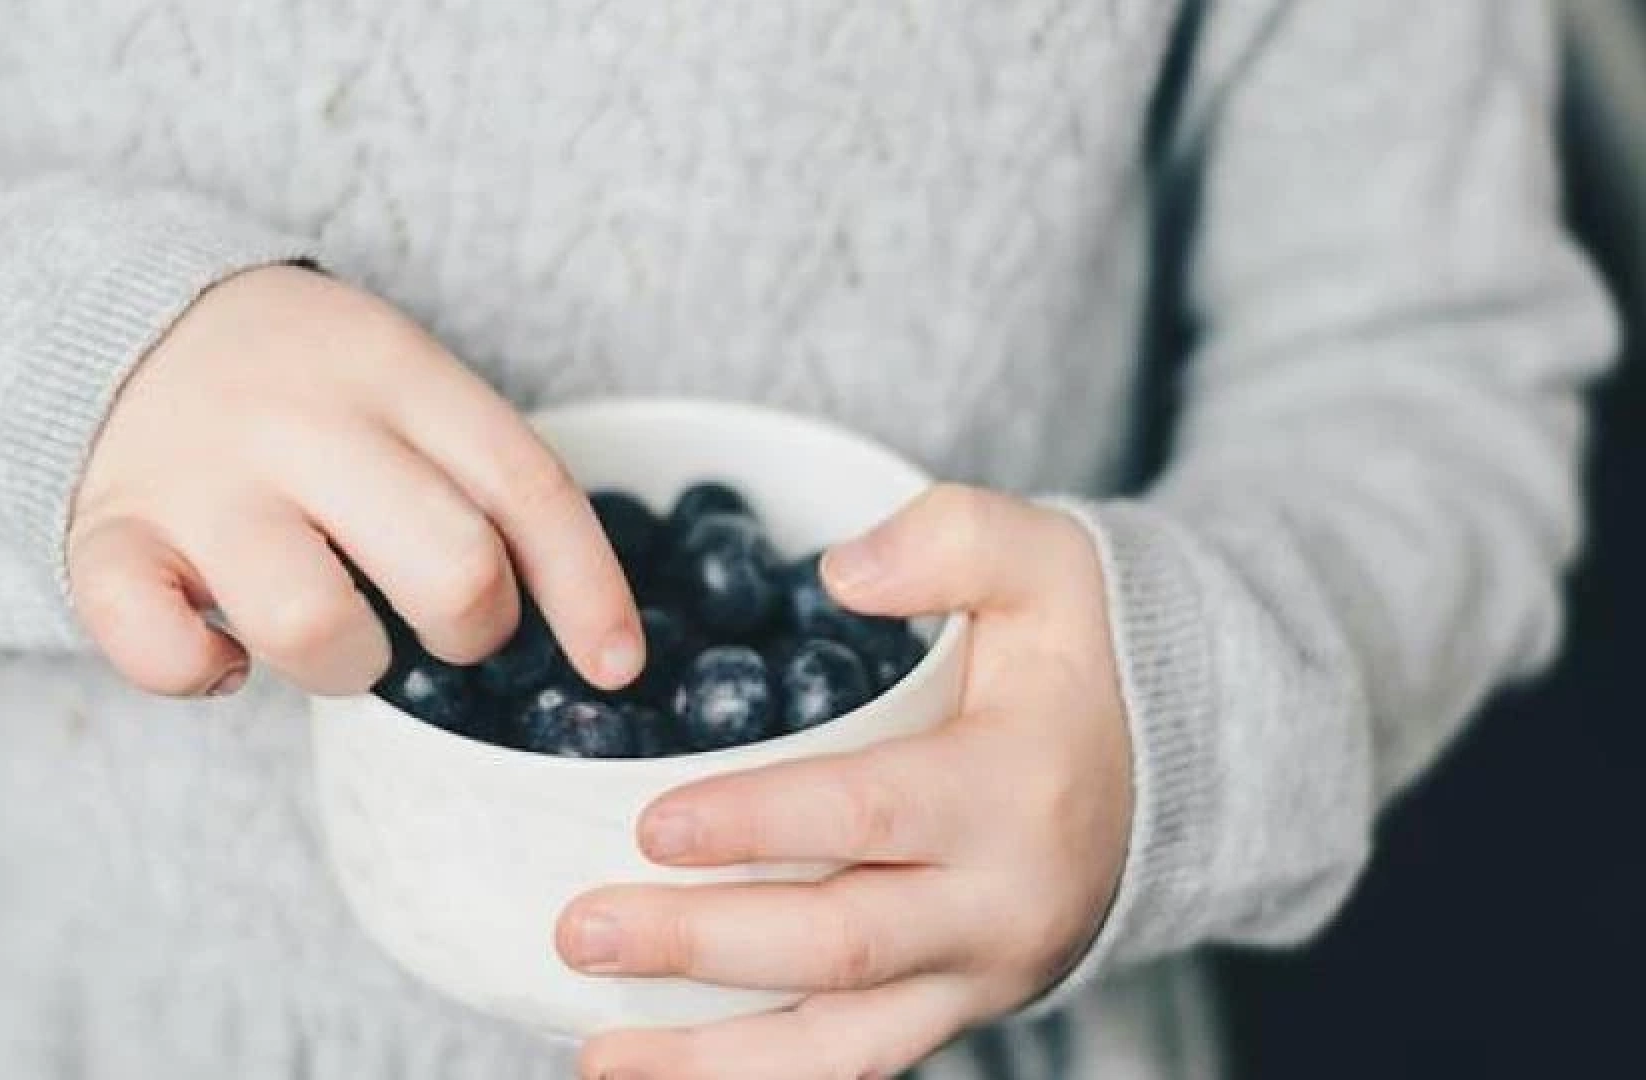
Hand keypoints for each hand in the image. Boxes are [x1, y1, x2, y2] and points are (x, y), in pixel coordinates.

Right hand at [67, 265, 642, 696]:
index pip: (526, 487)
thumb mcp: (402, 380)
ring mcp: (198, 479)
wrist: (121, 319)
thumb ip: (477, 472)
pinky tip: (224, 655)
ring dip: (349, 668)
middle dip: (472, 631)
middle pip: (450, 570)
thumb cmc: (304, 388)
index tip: (617, 664)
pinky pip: (160, 648)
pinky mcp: (106, 537)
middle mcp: (302, 419)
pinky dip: (200, 673)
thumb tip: (591, 631)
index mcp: (394, 369)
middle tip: (444, 623)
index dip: (588, 591)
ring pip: (315, 626)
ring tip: (336, 638)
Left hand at [558, 485, 1132, 1079]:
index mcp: (1013, 791)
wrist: (1181, 769)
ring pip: (842, 1045)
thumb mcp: (1048, 563)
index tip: (649, 824)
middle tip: (580, 930)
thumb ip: (954, 539)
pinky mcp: (958, 1010)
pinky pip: (856, 1065)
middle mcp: (1001, 905)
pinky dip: (760, 1078)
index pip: (869, 816)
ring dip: (715, 1058)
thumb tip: (840, 574)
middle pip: (837, 946)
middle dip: (700, 947)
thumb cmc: (1083, 660)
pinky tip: (663, 1071)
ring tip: (599, 1052)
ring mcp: (981, 976)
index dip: (759, 824)